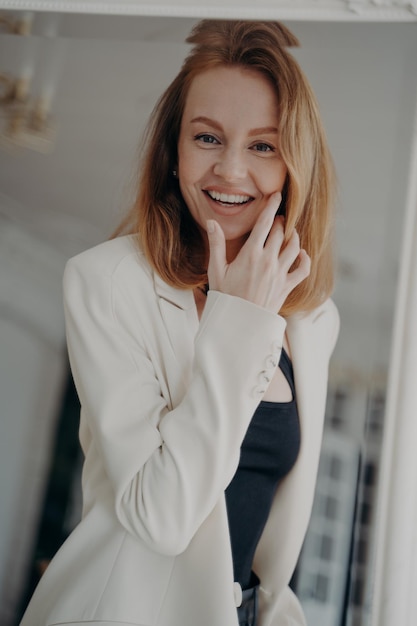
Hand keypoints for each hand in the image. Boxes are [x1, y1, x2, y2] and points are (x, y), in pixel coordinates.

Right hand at [206, 192, 310, 312]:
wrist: (238, 323)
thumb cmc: (224, 297)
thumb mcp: (215, 269)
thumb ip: (216, 244)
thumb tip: (211, 222)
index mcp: (250, 254)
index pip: (265, 223)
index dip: (271, 206)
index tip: (276, 195)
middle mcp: (268, 261)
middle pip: (280, 232)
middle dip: (280, 221)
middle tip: (278, 218)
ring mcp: (279, 274)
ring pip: (294, 247)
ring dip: (293, 236)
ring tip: (289, 232)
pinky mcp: (287, 287)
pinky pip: (303, 269)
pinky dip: (305, 259)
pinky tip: (301, 254)